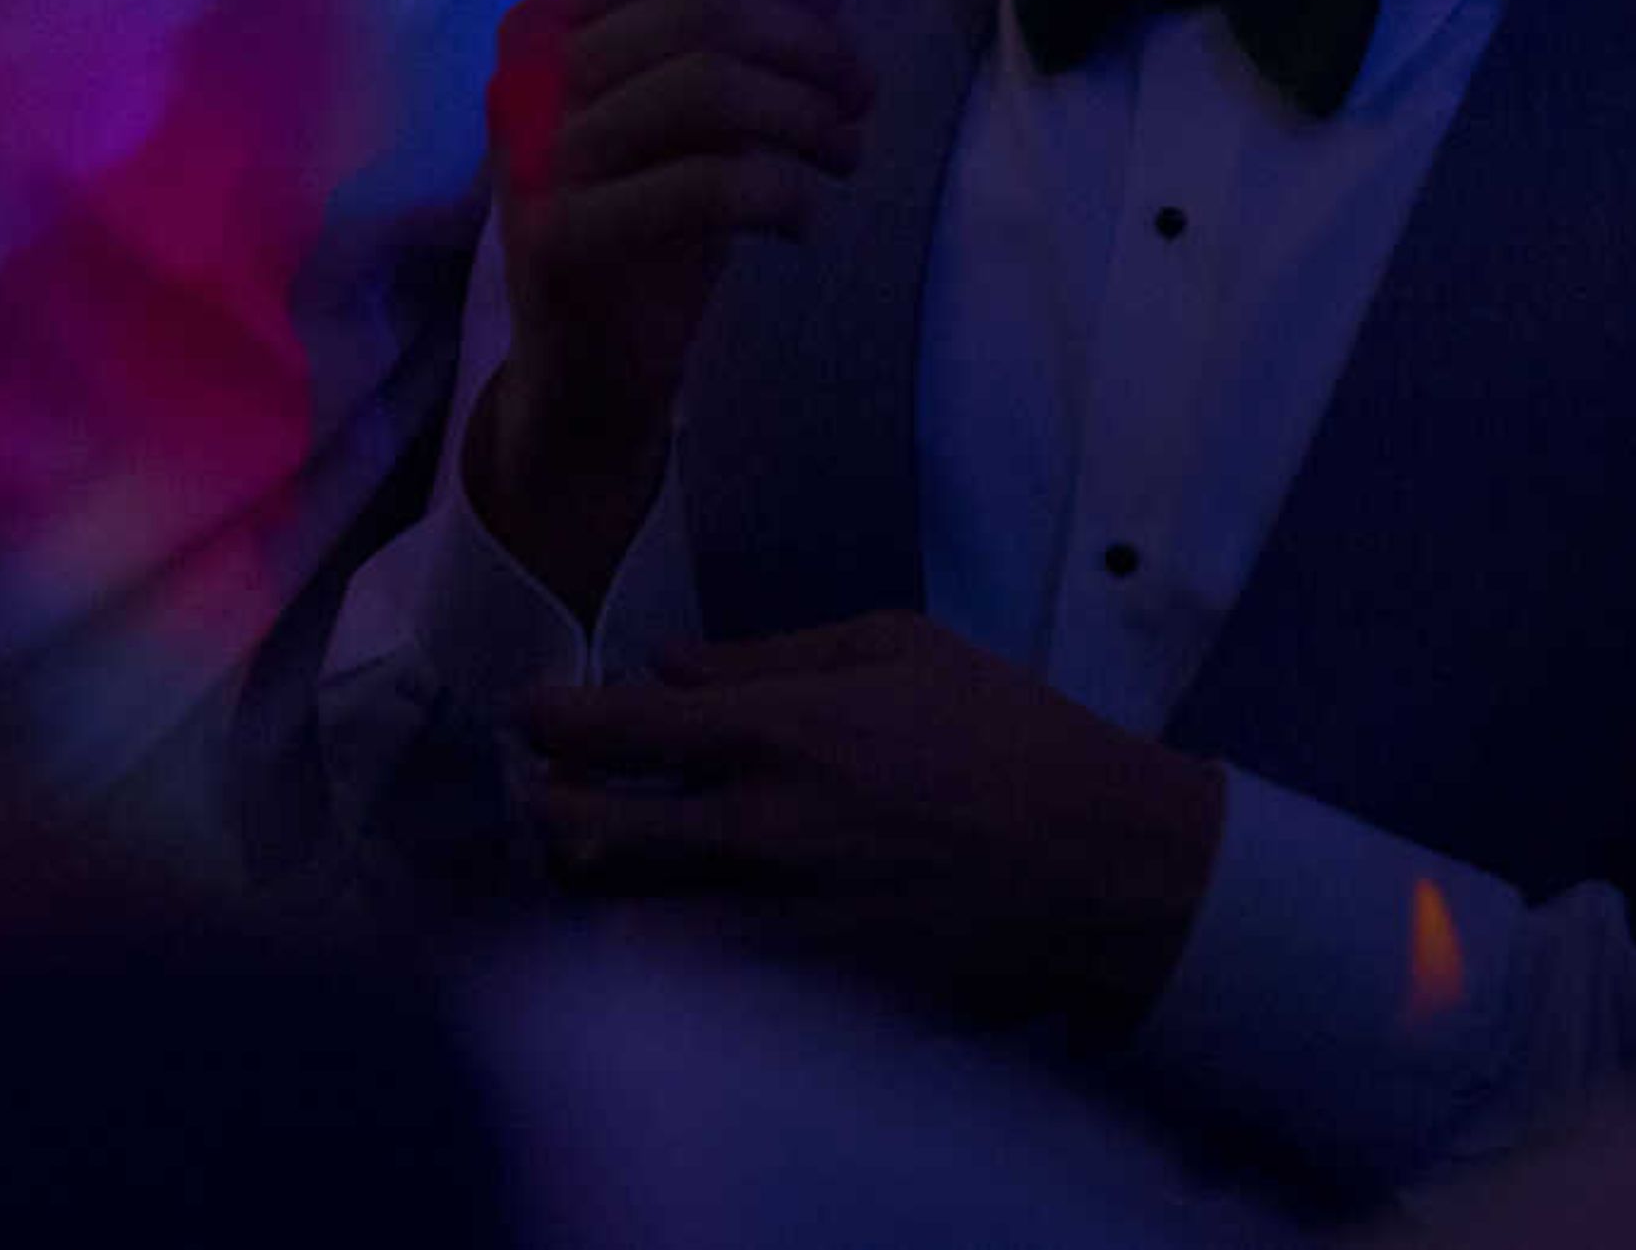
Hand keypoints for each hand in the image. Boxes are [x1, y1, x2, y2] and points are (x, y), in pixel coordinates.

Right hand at [478, 0, 868, 611]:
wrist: (588, 375)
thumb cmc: (649, 227)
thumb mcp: (710, 112)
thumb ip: (765, 15)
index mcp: (546, 25)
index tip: (836, 15)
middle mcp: (525, 76)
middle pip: (699, 12)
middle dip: (809, 46)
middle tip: (862, 99)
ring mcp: (535, 156)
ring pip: (704, 86)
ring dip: (805, 114)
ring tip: (846, 154)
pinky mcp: (560, 236)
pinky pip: (698, 185)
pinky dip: (777, 191)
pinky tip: (805, 218)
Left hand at [517, 613, 1224, 1025]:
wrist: (1107, 869)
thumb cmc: (1010, 736)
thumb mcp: (899, 646)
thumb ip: (769, 656)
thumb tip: (669, 668)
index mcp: (777, 732)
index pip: (614, 730)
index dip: (549, 721)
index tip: (528, 717)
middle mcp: (759, 831)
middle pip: (590, 839)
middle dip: (546, 814)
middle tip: (542, 797)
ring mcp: (781, 923)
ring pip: (632, 923)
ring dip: (597, 894)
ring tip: (591, 869)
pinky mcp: (813, 989)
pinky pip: (704, 979)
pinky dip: (670, 951)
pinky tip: (673, 927)